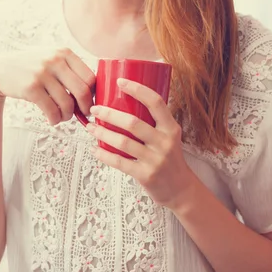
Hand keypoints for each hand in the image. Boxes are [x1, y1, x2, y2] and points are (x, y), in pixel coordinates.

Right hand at [0, 47, 94, 125]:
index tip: (90, 102)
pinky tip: (52, 119)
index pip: (90, 76)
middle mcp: (55, 60)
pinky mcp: (31, 87)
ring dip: (68, 116)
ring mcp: (42, 73)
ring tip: (63, 117)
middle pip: (83, 91)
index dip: (94, 94)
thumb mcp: (51, 58)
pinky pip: (51, 110)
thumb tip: (93, 93)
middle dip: (86, 108)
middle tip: (83, 114)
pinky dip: (55, 119)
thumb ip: (70, 69)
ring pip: (67, 103)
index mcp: (64, 52)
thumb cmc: (30, 67)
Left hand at [85, 77, 195, 209]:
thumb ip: (153, 122)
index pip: (155, 102)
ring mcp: (155, 159)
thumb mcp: (169, 136)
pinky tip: (95, 149)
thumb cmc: (169, 157)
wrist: (180, 189)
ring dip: (102, 133)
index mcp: (171, 128)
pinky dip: (104, 155)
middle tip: (95, 109)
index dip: (137, 89)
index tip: (120, 82)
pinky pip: (120, 162)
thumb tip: (124, 101)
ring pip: (123, 142)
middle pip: (133, 122)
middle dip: (109, 114)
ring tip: (90, 127)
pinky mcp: (146, 175)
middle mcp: (165, 142)